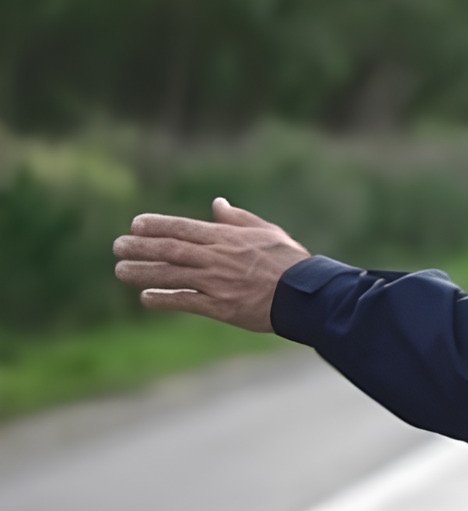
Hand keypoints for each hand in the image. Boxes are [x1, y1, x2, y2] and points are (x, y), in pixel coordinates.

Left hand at [112, 198, 310, 331]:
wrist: (306, 294)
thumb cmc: (290, 261)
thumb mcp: (267, 232)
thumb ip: (238, 219)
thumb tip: (217, 204)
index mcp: (227, 238)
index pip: (184, 228)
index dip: (157, 225)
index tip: (135, 224)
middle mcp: (217, 258)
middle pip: (170, 250)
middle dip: (141, 247)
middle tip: (117, 246)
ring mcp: (217, 283)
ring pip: (171, 274)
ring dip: (142, 271)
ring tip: (120, 270)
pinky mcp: (220, 307)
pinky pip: (185, 301)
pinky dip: (164, 298)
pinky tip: (146, 296)